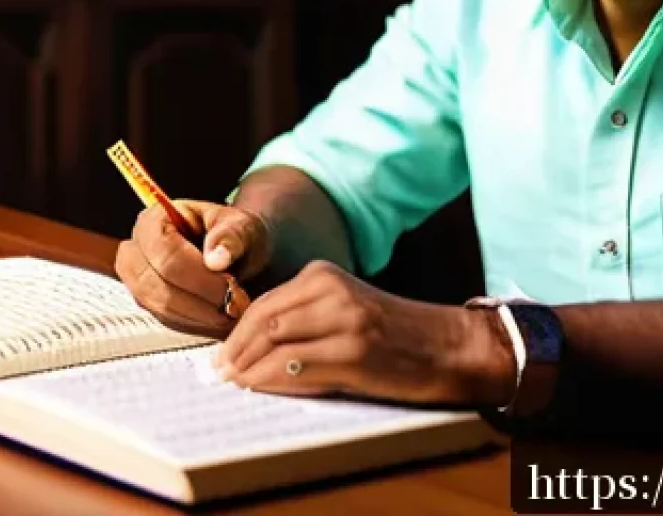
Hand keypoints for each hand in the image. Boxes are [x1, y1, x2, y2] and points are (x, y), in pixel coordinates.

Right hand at [115, 199, 270, 336]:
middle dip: (199, 299)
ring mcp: (137, 279)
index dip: (198, 275)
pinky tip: (220, 318)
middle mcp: (137, 249)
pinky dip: (196, 324)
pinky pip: (167, 321)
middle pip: (157, 283)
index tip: (231, 286)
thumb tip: (216, 260)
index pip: (166, 252)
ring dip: (200, 315)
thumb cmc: (233, 233)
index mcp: (154, 220)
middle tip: (235, 304)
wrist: (233, 250)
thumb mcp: (241, 226)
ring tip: (232, 310)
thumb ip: (231, 237)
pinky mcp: (148, 304)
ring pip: (161, 307)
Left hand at [212, 260, 516, 405]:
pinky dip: (272, 380)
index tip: (221, 355)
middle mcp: (332, 290)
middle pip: (265, 319)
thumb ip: (303, 315)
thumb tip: (249, 347)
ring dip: (249, 367)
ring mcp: (345, 320)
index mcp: (324, 274)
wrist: (443, 345)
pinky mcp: (356, 352)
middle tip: (219, 373)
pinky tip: (261, 388)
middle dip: (236, 349)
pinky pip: (299, 366)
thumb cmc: (389, 332)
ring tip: (235, 383)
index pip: (265, 302)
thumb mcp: (343, 306)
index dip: (237, 332)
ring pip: (277, 341)